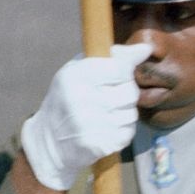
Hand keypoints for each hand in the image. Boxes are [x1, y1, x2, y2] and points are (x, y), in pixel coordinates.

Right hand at [20, 43, 152, 190]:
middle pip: (130, 92)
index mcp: (76, 75)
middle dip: (126, 93)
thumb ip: (113, 56)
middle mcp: (83, 99)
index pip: (121, 68)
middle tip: (110, 96)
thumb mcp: (79, 69)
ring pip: (132, 113)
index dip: (126, 71)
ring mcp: (91, 125)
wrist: (48, 141)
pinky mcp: (100, 145)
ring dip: (124, 113)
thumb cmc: (67, 98)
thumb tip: (146, 48)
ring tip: (106, 113)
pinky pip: (128, 132)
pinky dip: (122, 131)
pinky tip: (106, 128)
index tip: (119, 74)